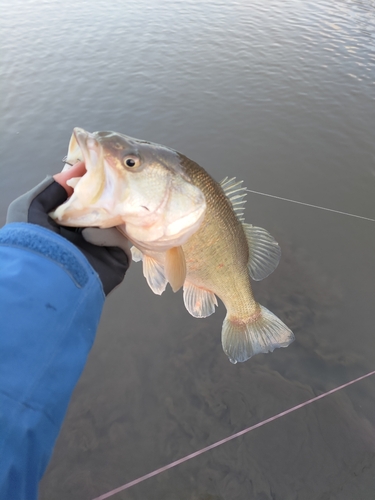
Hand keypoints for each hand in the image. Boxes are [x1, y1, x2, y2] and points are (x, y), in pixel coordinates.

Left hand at [6, 162, 129, 294]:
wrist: (43, 278)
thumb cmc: (32, 243)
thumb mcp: (29, 207)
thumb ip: (49, 189)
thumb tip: (70, 174)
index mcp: (65, 226)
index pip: (84, 202)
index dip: (89, 186)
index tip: (94, 167)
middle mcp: (84, 237)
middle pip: (104, 211)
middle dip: (104, 198)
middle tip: (106, 183)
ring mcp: (102, 250)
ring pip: (116, 224)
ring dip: (105, 216)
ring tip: (92, 212)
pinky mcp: (116, 261)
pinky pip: (121, 241)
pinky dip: (107, 235)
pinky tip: (88, 237)